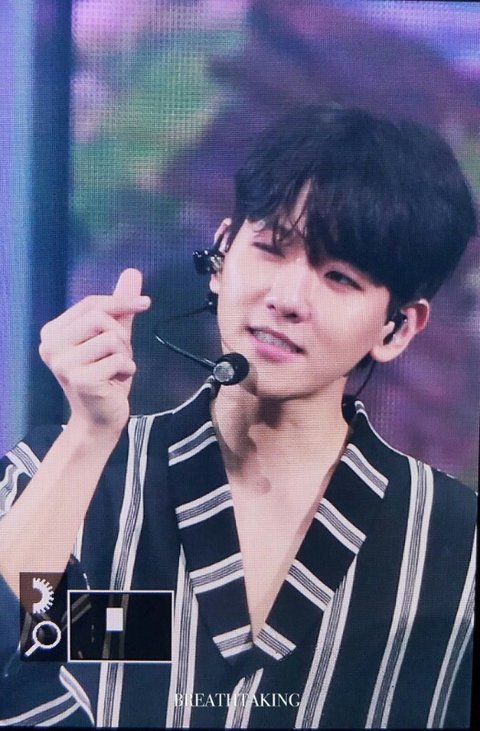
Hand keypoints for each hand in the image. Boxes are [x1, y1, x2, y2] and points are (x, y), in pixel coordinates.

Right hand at [39, 269, 150, 434]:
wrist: (100, 418)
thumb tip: (133, 272)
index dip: (121, 302)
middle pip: (100, 316)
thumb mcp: (112, 336)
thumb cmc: (104, 376)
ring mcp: (63, 364)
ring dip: (125, 354)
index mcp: (53, 332)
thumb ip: (119, 306)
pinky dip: (127, 369)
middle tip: (119, 354)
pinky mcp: (80, 380)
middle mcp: (51, 346)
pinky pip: (118, 359)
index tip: (145, 303)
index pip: (91, 303)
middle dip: (121, 334)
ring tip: (115, 369)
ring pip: (111, 338)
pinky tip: (116, 382)